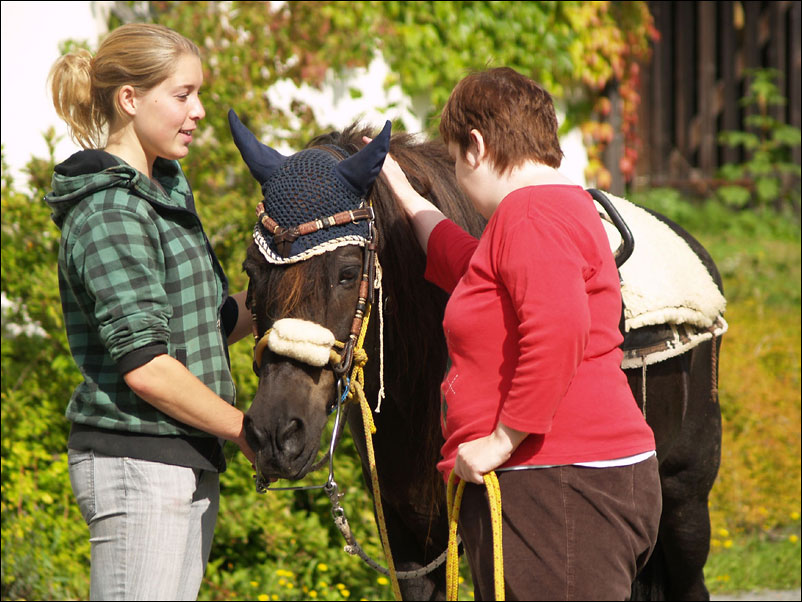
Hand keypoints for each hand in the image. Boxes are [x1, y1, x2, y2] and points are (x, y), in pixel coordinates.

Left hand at [363, 136, 445, 251]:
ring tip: (366, 140)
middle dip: (379, 148)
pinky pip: (380, 160)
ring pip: (382, 157)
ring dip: (375, 148)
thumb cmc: (412, 209)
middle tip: (370, 140)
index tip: (382, 153)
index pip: (392, 166)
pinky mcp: (389, 174)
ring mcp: (393, 173)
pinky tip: (368, 146)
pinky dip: (375, 153)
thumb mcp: (406, 203)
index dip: (386, 159)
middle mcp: (397, 173)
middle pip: (386, 158)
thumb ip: (405, 204)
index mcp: (400, 179)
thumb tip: (410, 214)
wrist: (413, 207)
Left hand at [453, 422, 526, 483]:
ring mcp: (466, 462)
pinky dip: (484, 480)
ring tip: (486, 471)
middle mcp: (461, 455)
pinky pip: (477, 480)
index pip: (457, 468)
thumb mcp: (475, 448)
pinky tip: (489, 472)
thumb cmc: (492, 445)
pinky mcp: (473, 468)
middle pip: (462, 475)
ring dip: (478, 478)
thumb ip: (469, 457)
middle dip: (471, 476)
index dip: (466, 473)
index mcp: (461, 449)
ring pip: (470, 478)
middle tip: (482, 473)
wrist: (500, 441)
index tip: (474, 474)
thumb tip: (468, 471)